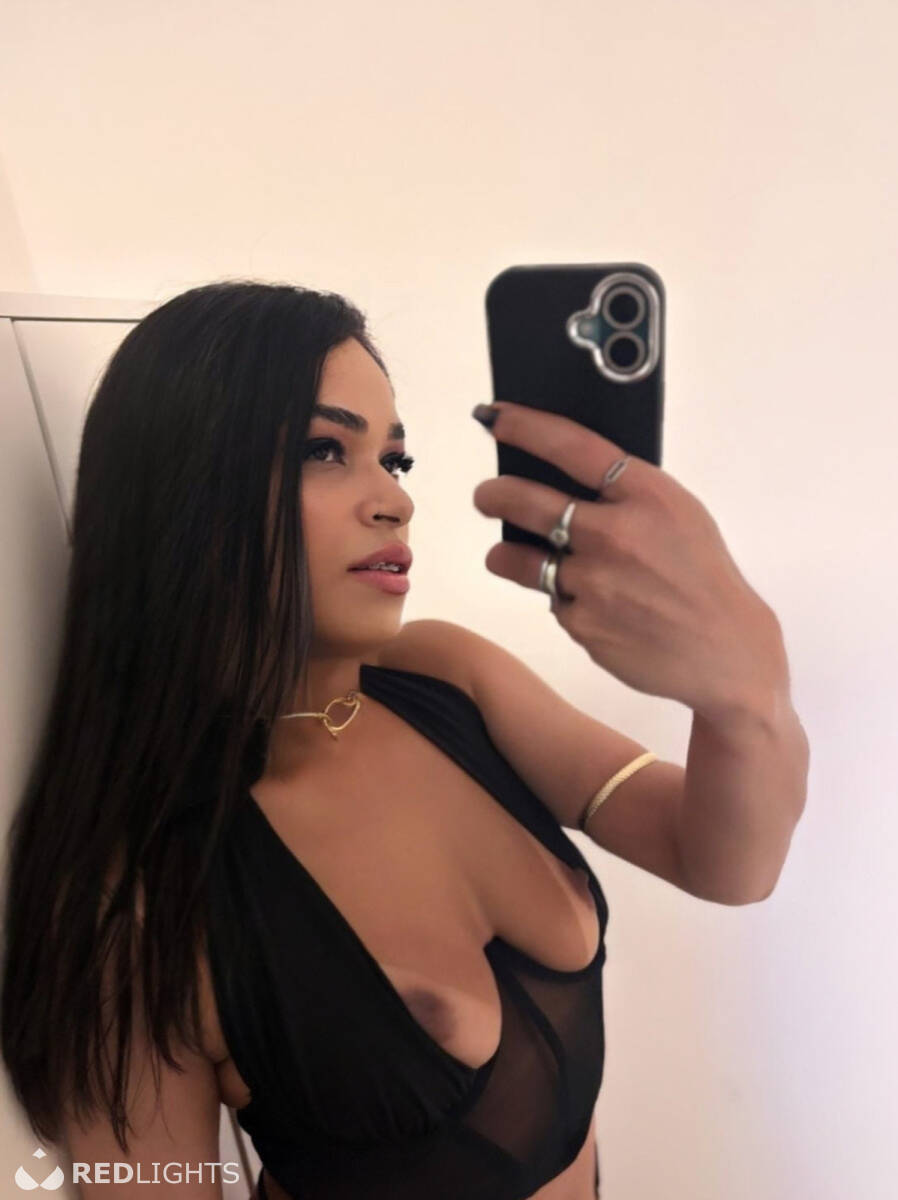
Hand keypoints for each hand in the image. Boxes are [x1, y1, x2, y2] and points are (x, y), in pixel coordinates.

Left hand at [470, 401, 789, 722]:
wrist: (727, 653)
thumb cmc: (703, 578)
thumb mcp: (679, 516)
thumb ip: (626, 495)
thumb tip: (561, 476)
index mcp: (646, 496)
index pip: (571, 447)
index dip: (526, 428)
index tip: (495, 418)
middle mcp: (614, 534)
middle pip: (526, 502)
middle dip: (494, 495)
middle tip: (486, 495)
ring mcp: (593, 581)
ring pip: (522, 561)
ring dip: (506, 556)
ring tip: (505, 555)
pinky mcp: (581, 623)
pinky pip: (554, 602)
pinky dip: (562, 600)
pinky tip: (591, 605)